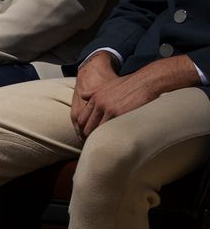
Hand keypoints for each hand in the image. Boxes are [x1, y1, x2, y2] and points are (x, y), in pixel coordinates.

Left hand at [73, 58, 188, 137]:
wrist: (147, 81)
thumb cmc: (130, 84)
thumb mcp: (107, 85)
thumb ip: (94, 92)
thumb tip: (83, 96)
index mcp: (95, 99)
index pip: (81, 120)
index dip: (84, 130)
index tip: (88, 137)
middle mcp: (99, 104)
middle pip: (88, 128)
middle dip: (91, 138)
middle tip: (96, 145)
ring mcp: (109, 109)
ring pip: (98, 131)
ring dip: (101, 139)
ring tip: (105, 147)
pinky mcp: (119, 114)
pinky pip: (111, 130)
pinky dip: (111, 137)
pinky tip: (114, 142)